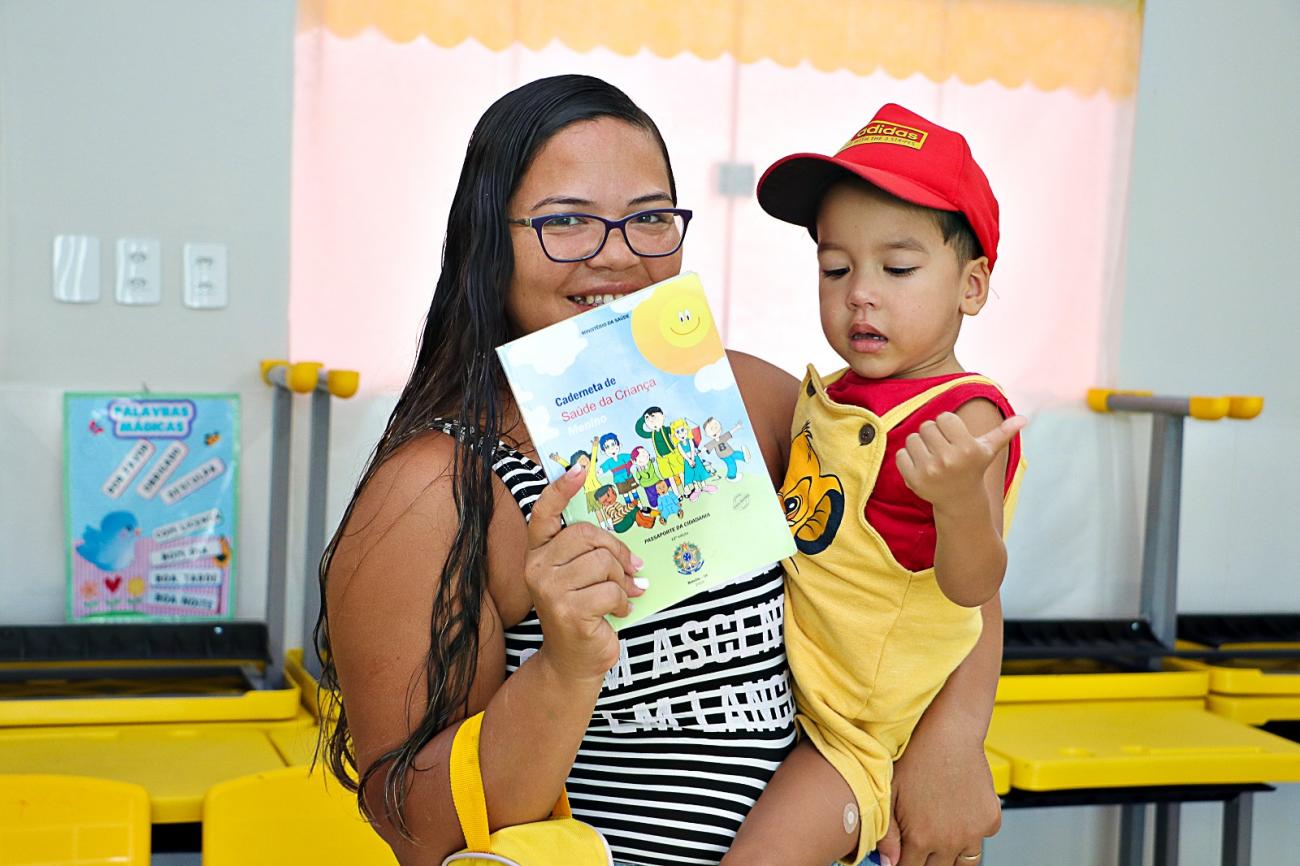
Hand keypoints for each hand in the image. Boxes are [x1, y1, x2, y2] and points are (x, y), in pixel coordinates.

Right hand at [525, 462, 645, 682]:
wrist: (572, 662)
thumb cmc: (581, 612)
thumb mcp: (582, 576)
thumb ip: (592, 553)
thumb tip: (630, 549)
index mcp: (539, 553)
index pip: (544, 513)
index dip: (561, 488)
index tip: (579, 467)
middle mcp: (536, 568)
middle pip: (587, 535)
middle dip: (616, 551)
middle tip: (631, 567)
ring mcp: (549, 590)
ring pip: (602, 562)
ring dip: (621, 580)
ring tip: (621, 595)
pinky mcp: (568, 610)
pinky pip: (610, 590)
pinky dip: (622, 601)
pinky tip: (617, 611)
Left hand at [876, 736, 1000, 865]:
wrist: (950, 734)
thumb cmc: (916, 757)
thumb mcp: (889, 793)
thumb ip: (888, 833)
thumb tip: (889, 863)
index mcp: (921, 837)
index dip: (905, 862)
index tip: (904, 855)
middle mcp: (949, 841)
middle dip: (926, 861)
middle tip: (921, 842)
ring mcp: (974, 833)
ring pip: (964, 863)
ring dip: (951, 855)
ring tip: (941, 836)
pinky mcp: (991, 821)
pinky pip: (981, 840)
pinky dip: (972, 835)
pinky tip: (960, 816)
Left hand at [895, 414, 1025, 511]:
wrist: (960, 503)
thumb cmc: (973, 469)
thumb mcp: (989, 451)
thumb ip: (1004, 432)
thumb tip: (1024, 419)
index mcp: (967, 448)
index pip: (944, 417)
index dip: (948, 426)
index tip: (954, 439)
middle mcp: (948, 459)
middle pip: (927, 426)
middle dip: (933, 435)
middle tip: (942, 449)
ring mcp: (929, 470)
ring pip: (912, 438)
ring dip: (920, 445)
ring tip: (933, 458)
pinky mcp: (913, 479)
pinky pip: (900, 454)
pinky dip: (907, 458)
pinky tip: (921, 467)